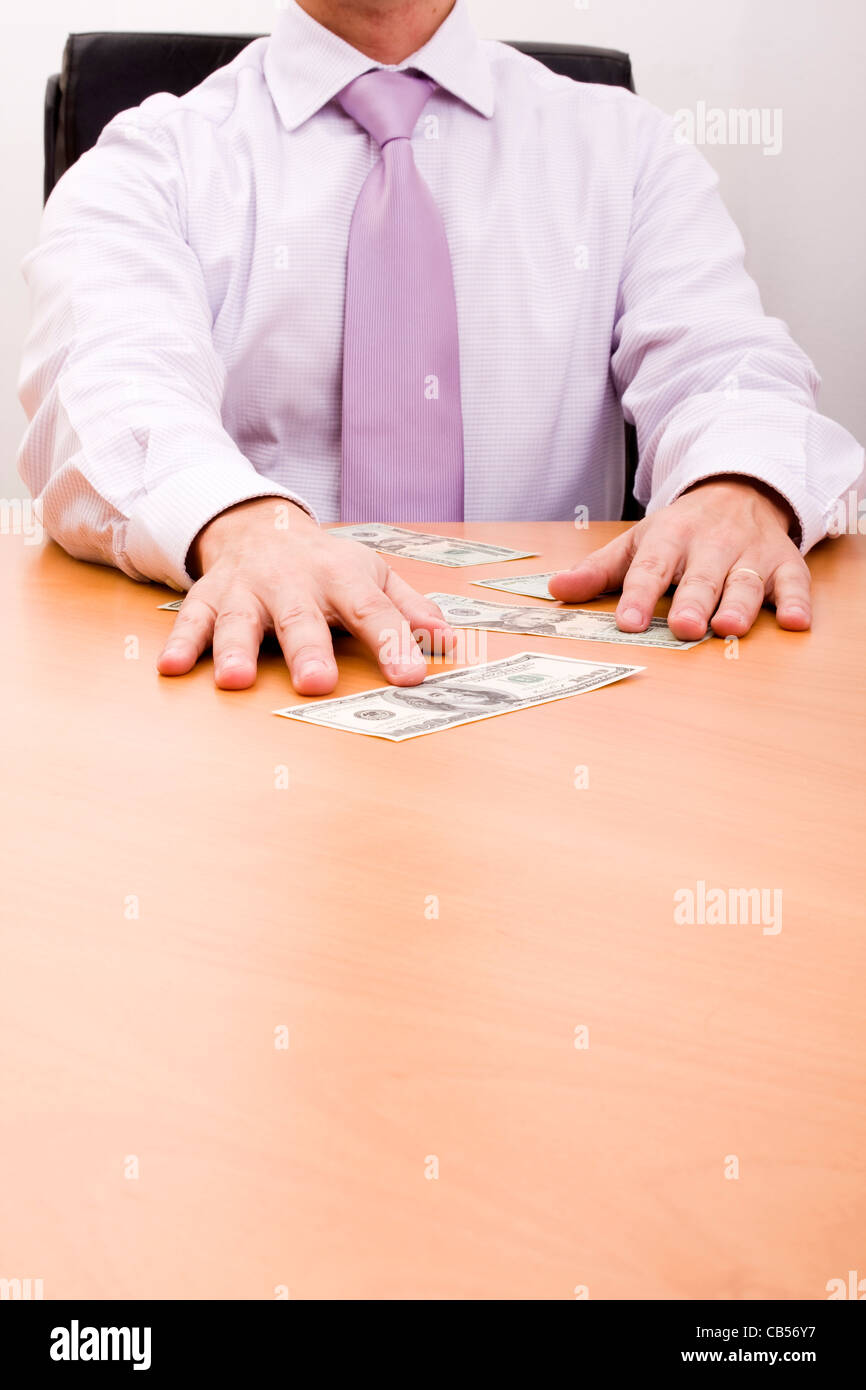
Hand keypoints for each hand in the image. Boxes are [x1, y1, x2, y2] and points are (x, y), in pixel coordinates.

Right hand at [157, 498, 454, 691]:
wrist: (262, 524)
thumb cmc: (327, 564)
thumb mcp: (373, 575)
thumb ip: (409, 610)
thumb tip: (448, 642)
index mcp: (341, 577)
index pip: (372, 611)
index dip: (393, 643)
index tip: (411, 676)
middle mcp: (292, 582)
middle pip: (301, 618)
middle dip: (307, 650)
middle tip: (316, 684)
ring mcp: (247, 589)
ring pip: (240, 620)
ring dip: (236, 650)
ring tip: (236, 681)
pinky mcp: (209, 597)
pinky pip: (192, 620)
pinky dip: (181, 643)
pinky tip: (172, 668)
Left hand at [548, 476, 811, 638]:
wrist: (739, 490)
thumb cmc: (680, 531)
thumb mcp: (637, 542)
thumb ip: (599, 571)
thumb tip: (555, 589)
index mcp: (670, 537)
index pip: (652, 567)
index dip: (640, 595)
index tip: (629, 622)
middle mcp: (712, 543)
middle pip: (702, 576)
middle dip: (694, 600)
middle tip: (684, 626)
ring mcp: (750, 553)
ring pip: (746, 581)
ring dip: (739, 605)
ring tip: (728, 628)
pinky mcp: (785, 562)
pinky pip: (794, 582)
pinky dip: (797, 601)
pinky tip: (795, 622)